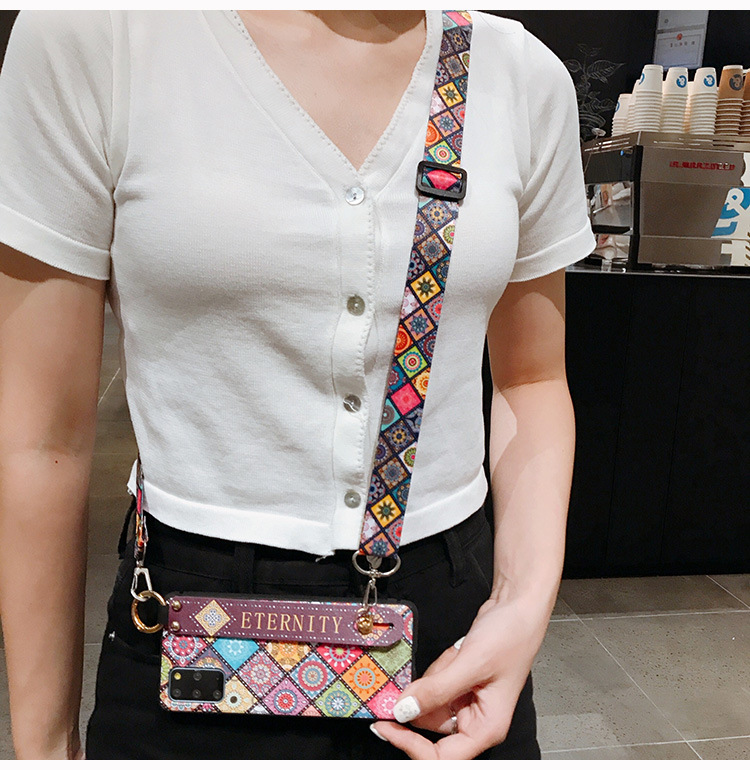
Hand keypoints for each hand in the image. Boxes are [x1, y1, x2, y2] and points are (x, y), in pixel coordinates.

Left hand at [371, 593, 549, 758]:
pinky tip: (456, 653)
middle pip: (430, 725)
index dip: (409, 745)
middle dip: (425, 694)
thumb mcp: (470, 663)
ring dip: (434, 676)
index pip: (441, 757)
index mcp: (486, 728)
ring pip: (430, 700)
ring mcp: (467, 701)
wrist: (517, 606)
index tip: (385, 726)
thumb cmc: (510, 636)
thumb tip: (403, 711)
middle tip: (427, 672)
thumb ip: (436, 690)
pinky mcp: (459, 684)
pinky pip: (435, 682)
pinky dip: (438, 667)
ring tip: (456, 656)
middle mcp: (476, 720)